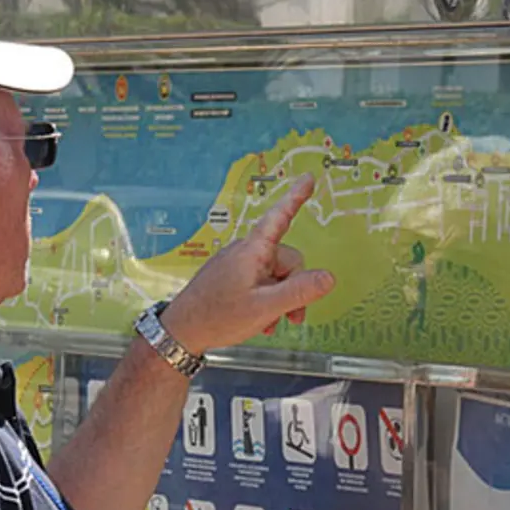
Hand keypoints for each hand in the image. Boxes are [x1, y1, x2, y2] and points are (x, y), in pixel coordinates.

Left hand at [162, 173, 334, 353]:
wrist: (181, 330)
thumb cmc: (218, 317)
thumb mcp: (265, 307)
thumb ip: (299, 292)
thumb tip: (328, 277)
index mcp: (253, 251)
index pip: (279, 217)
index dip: (296, 197)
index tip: (308, 178)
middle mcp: (245, 251)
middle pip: (286, 259)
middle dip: (295, 286)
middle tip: (293, 316)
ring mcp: (237, 263)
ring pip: (274, 274)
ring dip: (280, 298)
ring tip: (273, 321)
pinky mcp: (231, 276)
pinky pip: (259, 281)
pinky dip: (266, 299)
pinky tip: (262, 320)